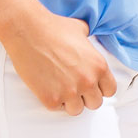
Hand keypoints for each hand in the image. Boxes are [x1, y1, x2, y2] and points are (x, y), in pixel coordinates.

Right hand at [0, 3, 118, 114]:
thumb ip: (90, 43)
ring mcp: (70, 92)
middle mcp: (88, 81)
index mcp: (99, 66)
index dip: (100, 88)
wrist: (27, 31)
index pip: (110, 90)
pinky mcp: (51, 99)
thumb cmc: (53, 27)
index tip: (91, 85)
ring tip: (60, 88)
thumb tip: (89, 42)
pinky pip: (56, 108)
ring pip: (76, 110)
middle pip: (95, 103)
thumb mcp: (81, 29)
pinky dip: (52, 100)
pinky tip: (47, 85)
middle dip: (85, 96)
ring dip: (70, 102)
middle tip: (73, 86)